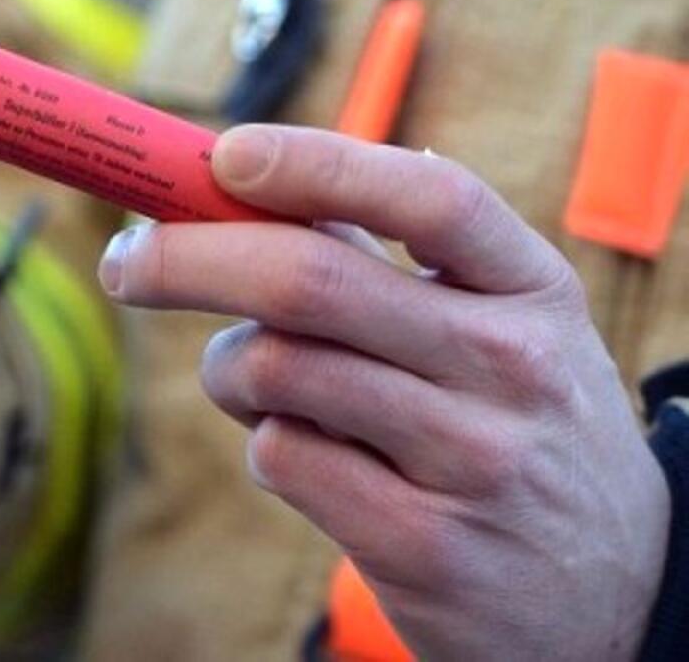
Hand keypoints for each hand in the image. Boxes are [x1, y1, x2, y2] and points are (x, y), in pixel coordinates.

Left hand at [98, 125, 670, 659]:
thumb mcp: (496, 330)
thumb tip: (236, 191)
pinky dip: (263, 442)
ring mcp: (471, 460)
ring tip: (253, 382)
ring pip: (276, 371)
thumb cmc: (514, 425)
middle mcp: (510, 365)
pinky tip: (305, 453)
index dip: (316, 164)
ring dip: (228, 368)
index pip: (429, 199)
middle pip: (311, 283)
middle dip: (189, 258)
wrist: (615, 589)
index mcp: (530, 287)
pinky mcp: (423, 545)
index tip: (224, 153)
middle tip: (128, 261)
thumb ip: (383, 269)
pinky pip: (281, 458)